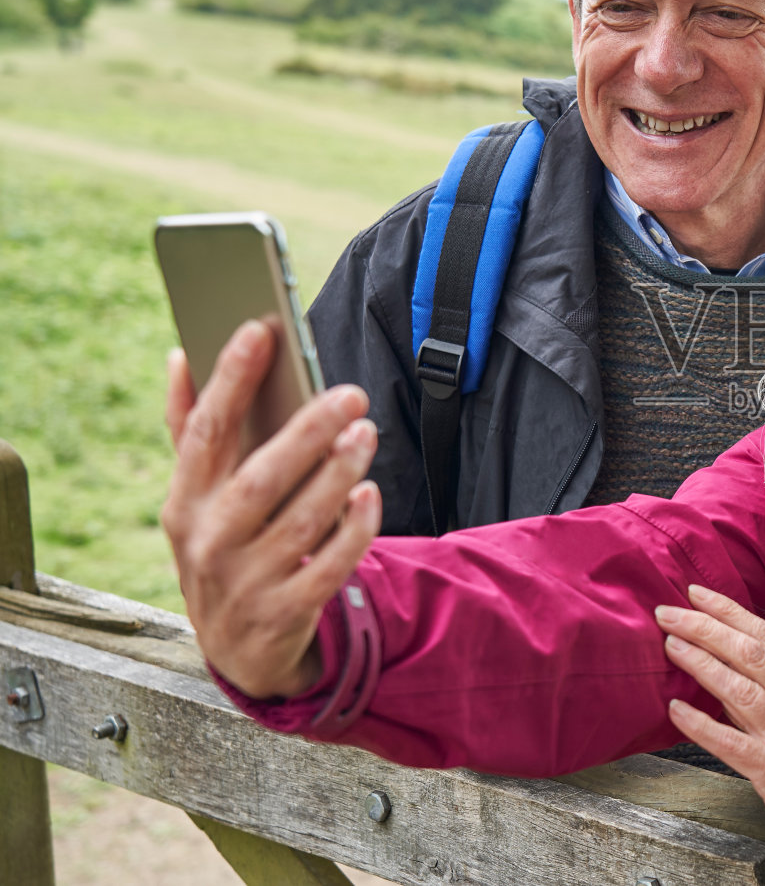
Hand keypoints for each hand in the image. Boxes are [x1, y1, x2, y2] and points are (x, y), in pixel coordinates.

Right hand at [161, 320, 381, 699]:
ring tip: (366, 432)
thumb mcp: (197, 498)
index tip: (259, 330)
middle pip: (259, 479)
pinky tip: (369, 493)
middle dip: (307, 432)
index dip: (229, 380)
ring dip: (337, 473)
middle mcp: (208, 542)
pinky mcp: (285, 613)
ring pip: (299, 522)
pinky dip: (352, 529)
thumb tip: (181, 356)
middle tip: (351, 394)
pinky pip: (327, 566)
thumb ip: (190, 430)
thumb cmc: (224, 547)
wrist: (238, 649)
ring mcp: (245, 582)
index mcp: (183, 502)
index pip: (204, 433)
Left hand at [655, 584, 764, 865]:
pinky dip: (702, 725)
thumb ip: (764, 691)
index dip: (729, 611)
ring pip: (741, 690)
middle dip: (705, 628)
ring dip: (702, 664)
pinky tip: (677, 711)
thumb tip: (719, 665)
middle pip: (749, 653)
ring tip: (670, 646)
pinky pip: (731, 743)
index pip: (764, 635)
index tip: (696, 593)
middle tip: (668, 613)